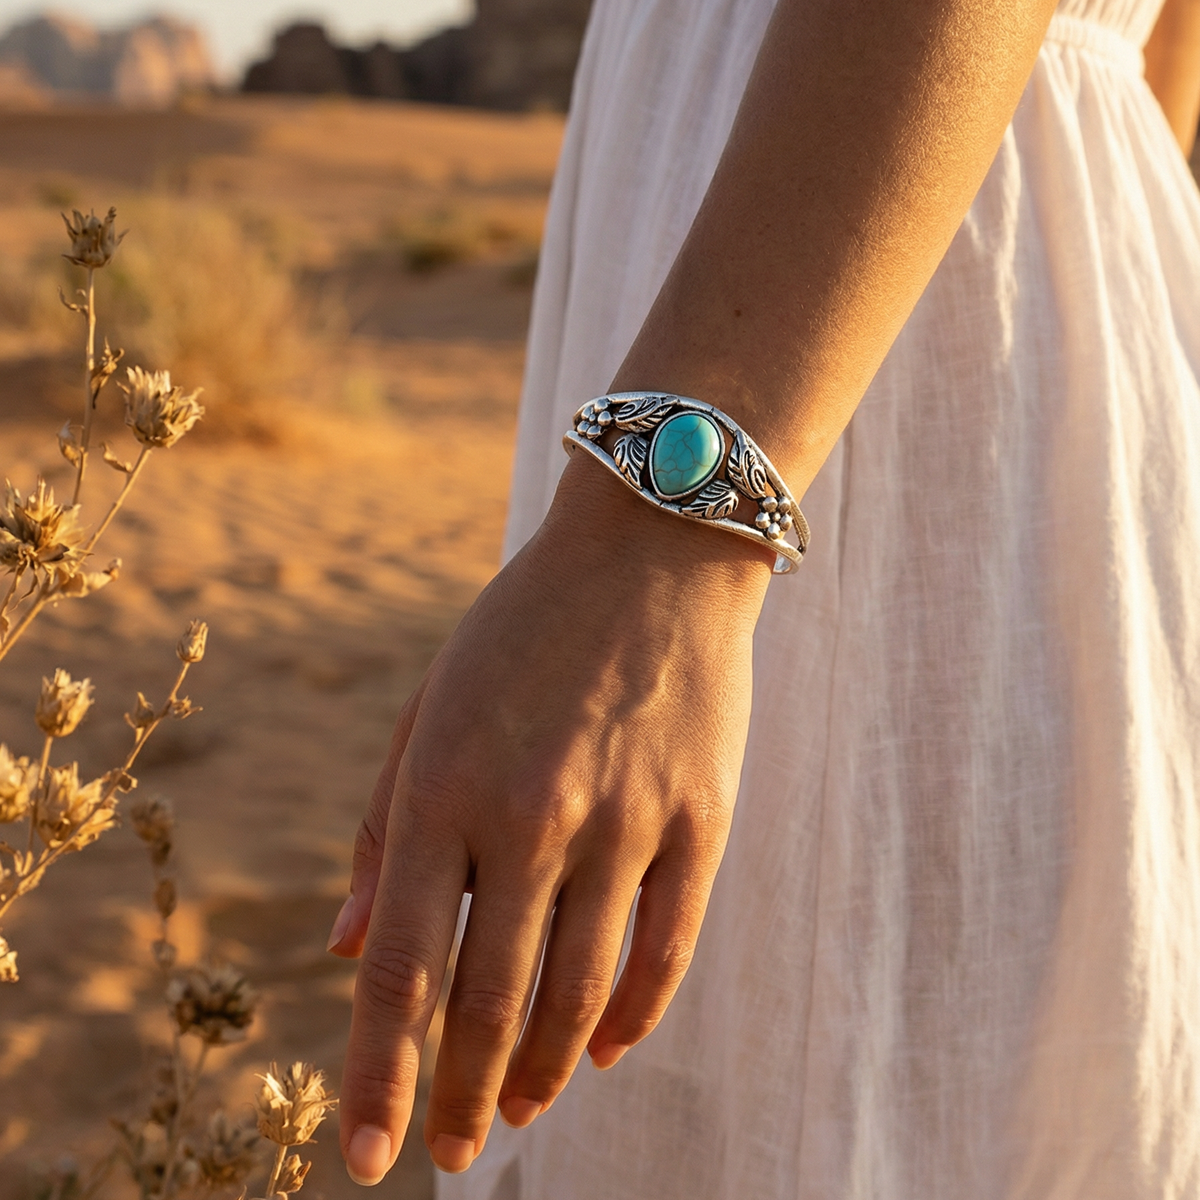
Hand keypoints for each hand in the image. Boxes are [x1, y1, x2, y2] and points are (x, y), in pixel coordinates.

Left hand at [329, 456, 771, 1183]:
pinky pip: (666, 949)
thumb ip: (385, 832)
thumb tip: (347, 949)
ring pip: (581, 993)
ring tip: (523, 1108)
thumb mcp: (429, 709)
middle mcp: (531, 816)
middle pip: (491, 1003)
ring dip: (546, 1070)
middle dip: (465, 1095)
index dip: (380, 1078)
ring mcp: (624, 820)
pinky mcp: (698, 819)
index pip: (402, 970)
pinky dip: (632, 1018)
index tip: (370, 1161)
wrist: (652, 551)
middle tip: (457, 1149)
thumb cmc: (521, 629)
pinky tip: (604, 1052)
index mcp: (444, 787)